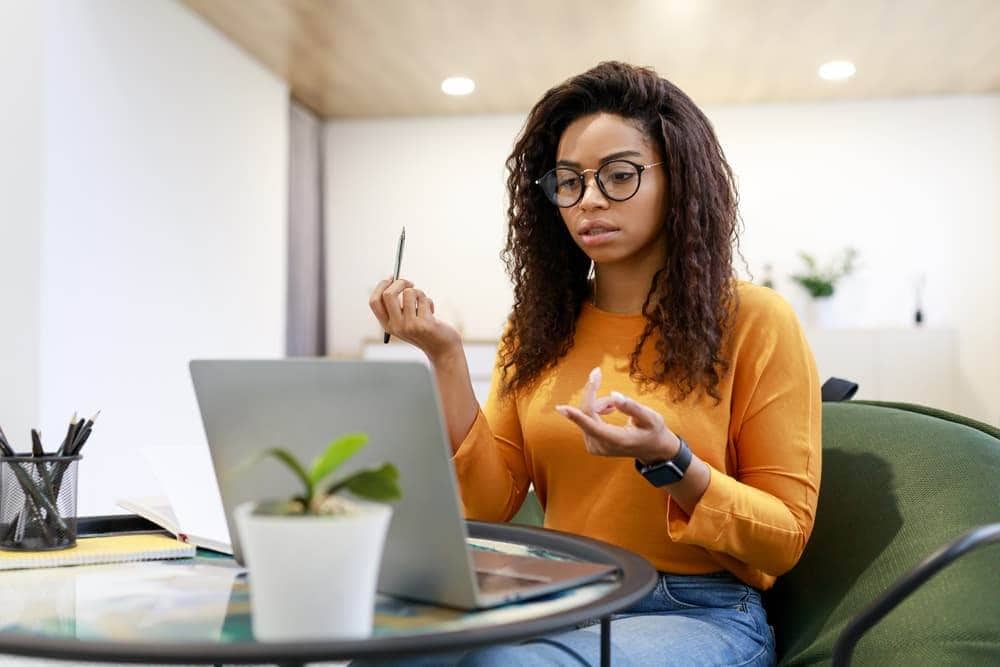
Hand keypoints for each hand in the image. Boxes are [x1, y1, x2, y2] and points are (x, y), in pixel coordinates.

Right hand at [368, 277, 461, 361]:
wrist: (442, 349)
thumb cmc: (424, 330)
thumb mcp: (406, 320)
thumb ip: (398, 306)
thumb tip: (394, 279)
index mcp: (387, 325)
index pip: (374, 302)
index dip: (381, 286)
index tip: (391, 278)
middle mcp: (396, 326)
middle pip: (388, 294)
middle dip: (400, 282)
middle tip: (410, 283)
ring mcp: (409, 326)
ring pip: (409, 293)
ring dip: (419, 293)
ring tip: (424, 303)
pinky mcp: (424, 324)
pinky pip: (424, 299)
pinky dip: (429, 301)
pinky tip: (432, 313)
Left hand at [555, 367, 680, 462]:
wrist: (652, 448)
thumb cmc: (653, 430)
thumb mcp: (650, 417)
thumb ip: (632, 407)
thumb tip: (614, 394)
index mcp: (616, 440)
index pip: (592, 426)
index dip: (576, 416)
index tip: (561, 408)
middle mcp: (602, 446)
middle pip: (587, 414)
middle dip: (593, 393)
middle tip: (597, 373)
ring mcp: (595, 447)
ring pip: (587, 414)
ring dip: (600, 404)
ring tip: (616, 406)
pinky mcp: (591, 444)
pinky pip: (587, 419)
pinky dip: (597, 411)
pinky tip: (610, 411)